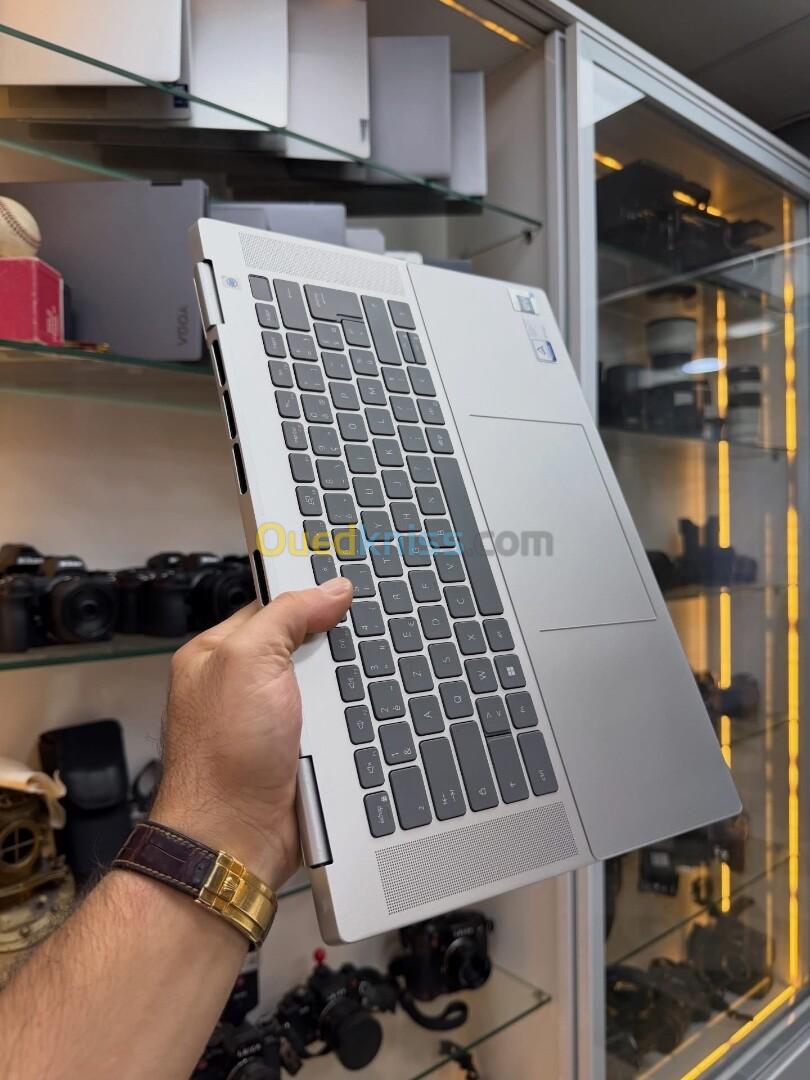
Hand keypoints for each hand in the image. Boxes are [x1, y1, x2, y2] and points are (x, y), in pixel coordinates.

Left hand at [151, 576, 353, 888]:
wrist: (236, 840)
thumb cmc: (224, 756)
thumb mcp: (248, 662)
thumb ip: (287, 617)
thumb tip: (330, 589)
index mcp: (219, 654)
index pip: (274, 607)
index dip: (310, 595)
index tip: (349, 585)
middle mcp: (245, 686)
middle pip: (307, 645)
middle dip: (336, 644)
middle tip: (374, 631)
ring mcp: (275, 722)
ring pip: (329, 685)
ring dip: (348, 686)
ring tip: (380, 673)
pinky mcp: (302, 752)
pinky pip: (339, 723)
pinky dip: (354, 721)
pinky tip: (374, 713)